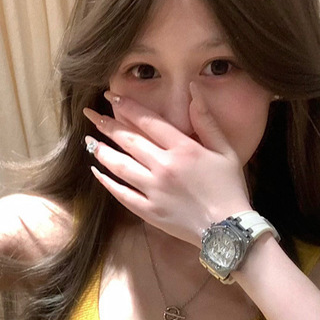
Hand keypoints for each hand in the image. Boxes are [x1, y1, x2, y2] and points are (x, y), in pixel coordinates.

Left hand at [82, 83, 251, 246]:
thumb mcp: (225, 150)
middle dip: (107, 124)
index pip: (148, 121)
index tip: (111, 95)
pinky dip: (107, 182)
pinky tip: (97, 172)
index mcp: (183, 149)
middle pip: (129, 140)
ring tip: (89, 141)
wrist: (228, 229)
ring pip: (120, 166)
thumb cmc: (230, 188)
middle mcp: (164, 167)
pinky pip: (122, 194)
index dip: (127, 106)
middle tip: (90, 114)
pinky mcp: (148, 211)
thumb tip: (193, 89)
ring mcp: (154, 190)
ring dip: (102, 151)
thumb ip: (206, 120)